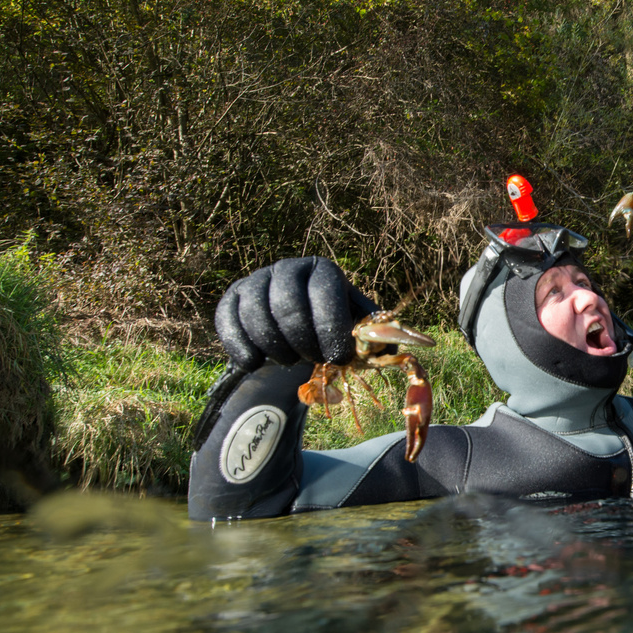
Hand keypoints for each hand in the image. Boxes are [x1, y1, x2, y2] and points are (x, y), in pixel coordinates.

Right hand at [214, 257, 377, 371]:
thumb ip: (378, 337)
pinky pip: (228, 320)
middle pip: (288, 302)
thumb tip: (404, 349)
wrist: (295, 339)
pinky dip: (242, 347)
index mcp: (324, 271)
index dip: (331, 327)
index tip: (338, 358)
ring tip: (290, 360)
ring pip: (256, 313)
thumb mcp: (357, 331)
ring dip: (275, 347)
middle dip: (302, 341)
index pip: (324, 290)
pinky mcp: (232, 298)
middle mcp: (288, 269)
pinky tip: (256, 363)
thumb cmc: (331, 333)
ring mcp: (256, 281)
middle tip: (312, 360)